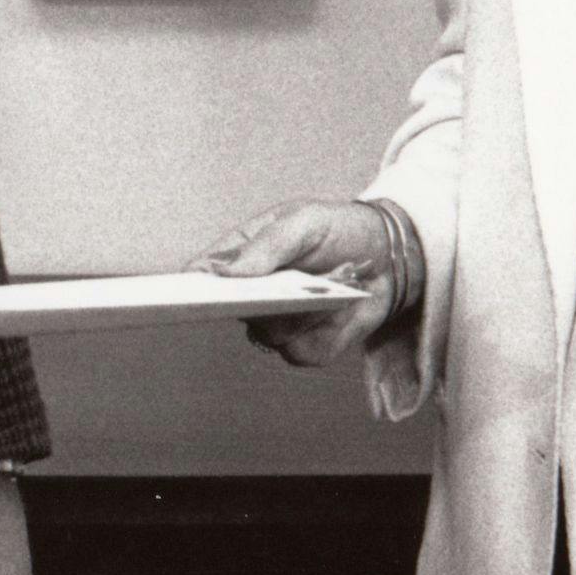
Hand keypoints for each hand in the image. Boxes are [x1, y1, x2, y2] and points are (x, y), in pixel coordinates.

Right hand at [190, 197, 400, 367]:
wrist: (388, 256)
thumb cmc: (338, 229)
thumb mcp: (303, 222)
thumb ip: (267, 245)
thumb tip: (227, 274)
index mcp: (240, 259)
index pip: (201, 277)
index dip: (189, 288)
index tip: (187, 293)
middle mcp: (252, 298)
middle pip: (231, 313)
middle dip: (255, 303)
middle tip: (269, 294)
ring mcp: (277, 326)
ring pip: (269, 335)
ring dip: (301, 311)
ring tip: (327, 287)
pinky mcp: (307, 349)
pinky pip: (303, 352)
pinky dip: (326, 330)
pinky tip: (341, 307)